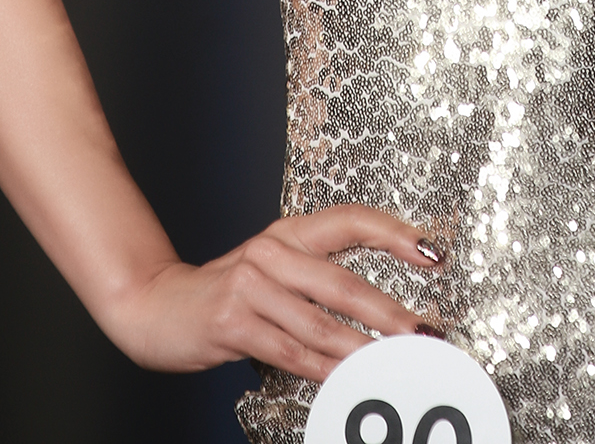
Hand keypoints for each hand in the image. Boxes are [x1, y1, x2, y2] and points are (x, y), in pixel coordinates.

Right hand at [106, 204, 446, 380]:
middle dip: (388, 312)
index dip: (395, 234)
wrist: (154, 305)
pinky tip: (344, 380)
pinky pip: (289, 350)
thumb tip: (379, 315)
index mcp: (289, 232)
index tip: (433, 252)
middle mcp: (272, 250)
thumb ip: (316, 284)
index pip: (352, 220)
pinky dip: (321, 369)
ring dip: (361, 350)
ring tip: (392, 366)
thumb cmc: (223, 292)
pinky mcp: (233, 320)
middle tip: (422, 332)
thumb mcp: (271, 272)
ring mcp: (250, 284)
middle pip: (343, 281)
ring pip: (319, 323)